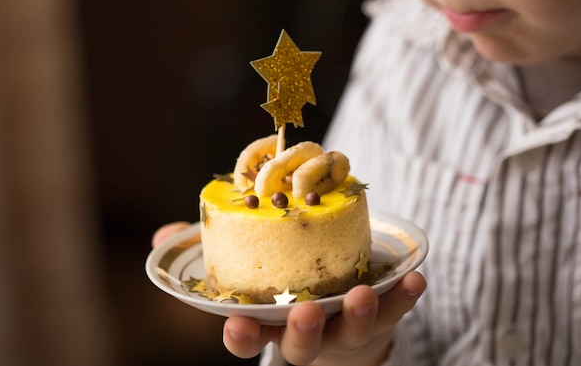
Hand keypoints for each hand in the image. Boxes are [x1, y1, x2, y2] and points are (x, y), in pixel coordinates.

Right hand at [152, 222, 425, 365]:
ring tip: (363, 294)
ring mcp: (343, 329)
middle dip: (302, 332)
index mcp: (270, 325)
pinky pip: (393, 311)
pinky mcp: (377, 318)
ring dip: (358, 315)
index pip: (249, 339)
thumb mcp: (243, 276)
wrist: (334, 320)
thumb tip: (165, 235)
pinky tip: (415, 278)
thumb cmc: (279, 290)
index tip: (235, 324)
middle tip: (304, 313)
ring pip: (350, 331)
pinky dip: (403, 297)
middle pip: (302, 345)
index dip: (241, 336)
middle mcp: (306, 333)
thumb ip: (206, 256)